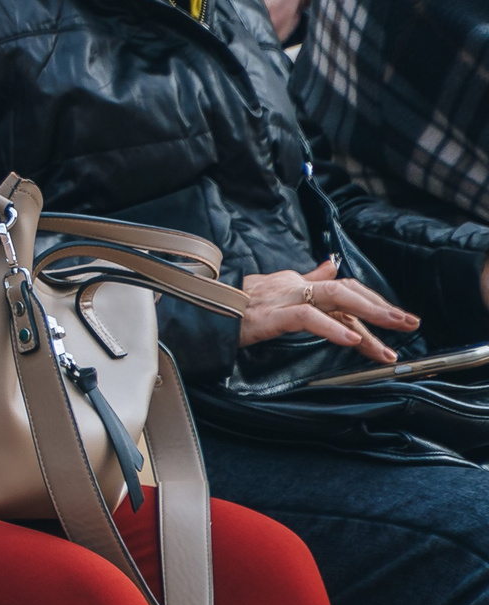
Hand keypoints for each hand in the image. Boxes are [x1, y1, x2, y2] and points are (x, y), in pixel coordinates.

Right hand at [238, 260, 414, 362]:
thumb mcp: (273, 291)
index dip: (371, 300)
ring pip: (334, 298)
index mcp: (293, 282)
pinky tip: (352, 340)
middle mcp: (291, 284)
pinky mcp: (270, 314)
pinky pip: (308, 318)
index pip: (342, 286)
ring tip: (389, 340)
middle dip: (381, 307)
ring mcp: (281, 297)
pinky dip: (332, 328)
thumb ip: (306, 278)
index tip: (394, 318)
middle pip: (346, 290)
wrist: (195, 311)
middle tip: (408, 324)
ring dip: (368, 317)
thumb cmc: (231, 306)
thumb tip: (332, 265)